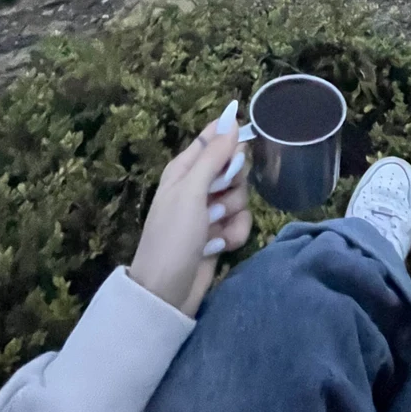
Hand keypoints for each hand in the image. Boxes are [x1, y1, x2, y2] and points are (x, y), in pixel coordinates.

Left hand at [129, 114, 252, 317]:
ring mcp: (210, 211)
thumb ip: (213, 156)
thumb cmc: (173, 236)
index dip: (230, 139)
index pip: (212, 138)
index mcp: (184, 169)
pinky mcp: (220, 234)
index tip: (243, 146)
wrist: (167, 291)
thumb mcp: (190, 191)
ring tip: (214, 228)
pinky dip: (235, 233)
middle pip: (233, 167)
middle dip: (235, 182)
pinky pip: (241, 221)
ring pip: (241, 196)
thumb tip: (231, 120)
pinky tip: (222, 246)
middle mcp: (197, 186)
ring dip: (233, 213)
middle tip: (220, 195)